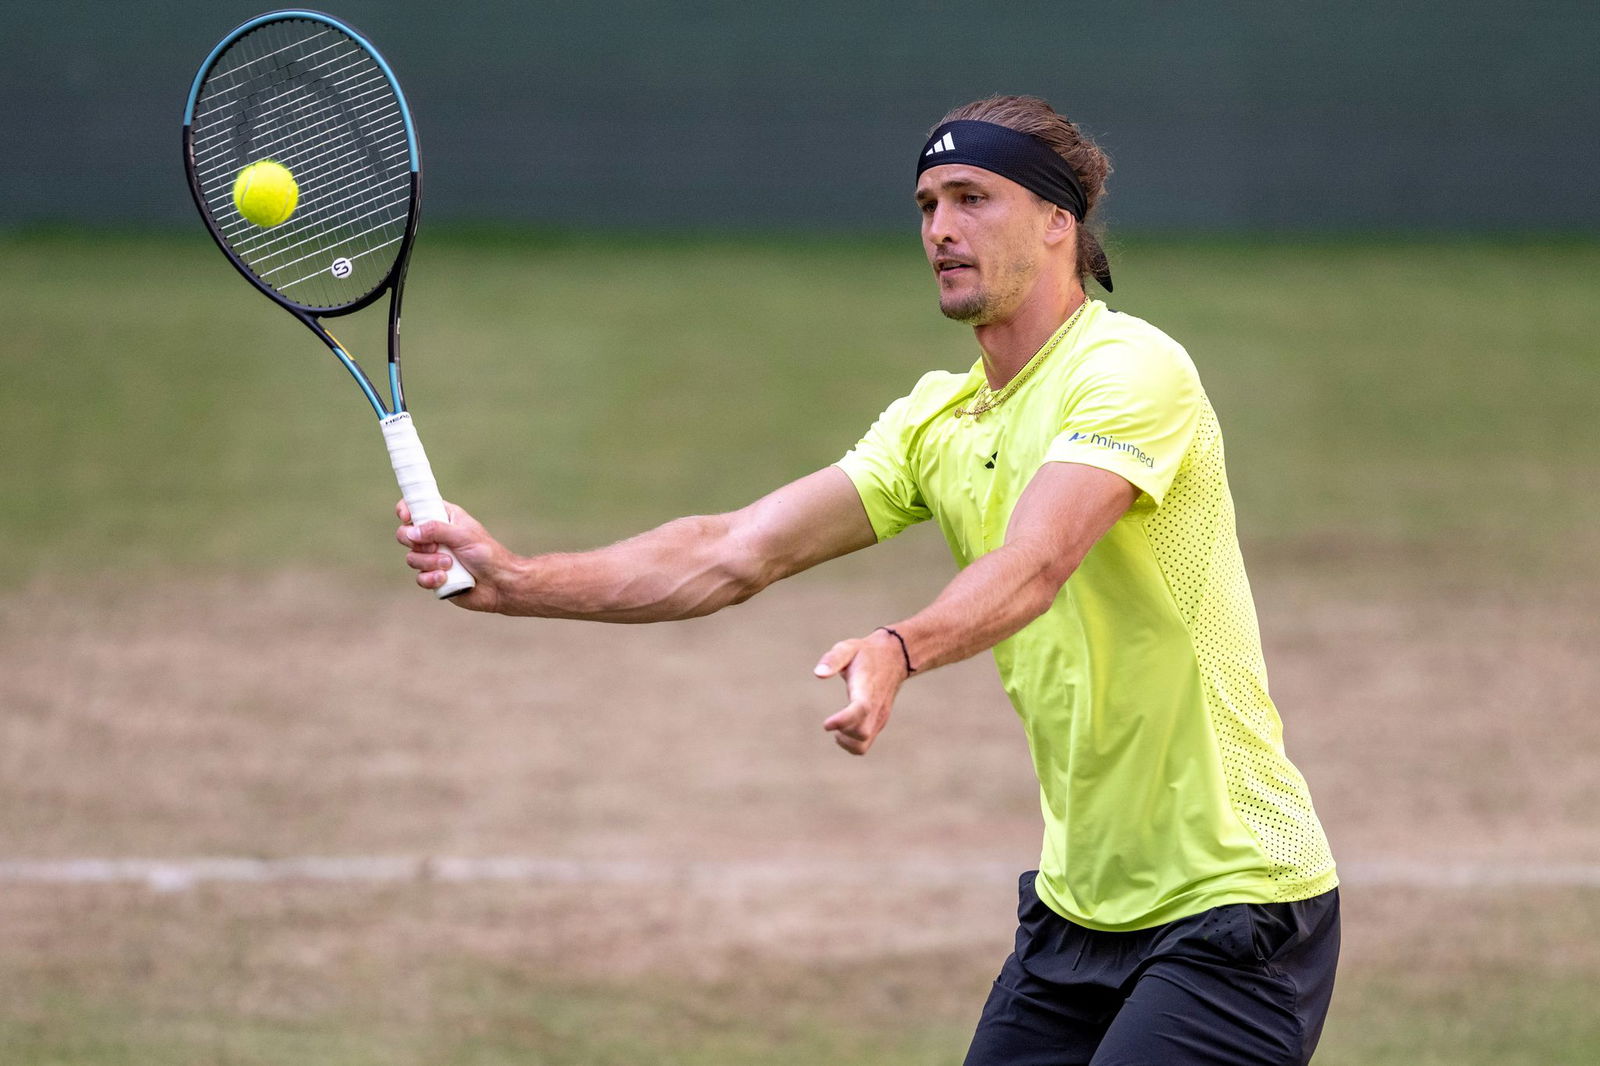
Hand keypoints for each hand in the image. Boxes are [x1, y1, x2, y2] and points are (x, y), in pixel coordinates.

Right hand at [395, 499, 514, 611]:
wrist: (498, 584)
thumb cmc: (487, 554)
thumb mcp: (463, 535)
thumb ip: (436, 530)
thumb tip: (410, 532)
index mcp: (444, 518)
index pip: (416, 507)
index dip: (406, 510)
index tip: (406, 517)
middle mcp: (436, 536)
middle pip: (405, 534)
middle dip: (417, 543)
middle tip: (435, 547)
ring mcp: (433, 557)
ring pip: (412, 558)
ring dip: (429, 562)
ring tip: (450, 565)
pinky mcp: (434, 577)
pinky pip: (419, 577)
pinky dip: (431, 579)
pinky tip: (445, 579)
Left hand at [813, 629, 910, 754]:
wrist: (895, 657)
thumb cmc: (866, 654)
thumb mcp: (848, 648)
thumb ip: (832, 659)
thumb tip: (818, 674)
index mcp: (867, 688)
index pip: (861, 709)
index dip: (843, 720)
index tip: (826, 725)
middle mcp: (876, 707)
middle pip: (862, 733)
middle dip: (842, 732)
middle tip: (832, 722)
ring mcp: (879, 717)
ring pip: (863, 744)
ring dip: (846, 742)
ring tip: (837, 729)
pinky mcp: (879, 722)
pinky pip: (865, 744)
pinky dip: (851, 744)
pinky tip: (843, 730)